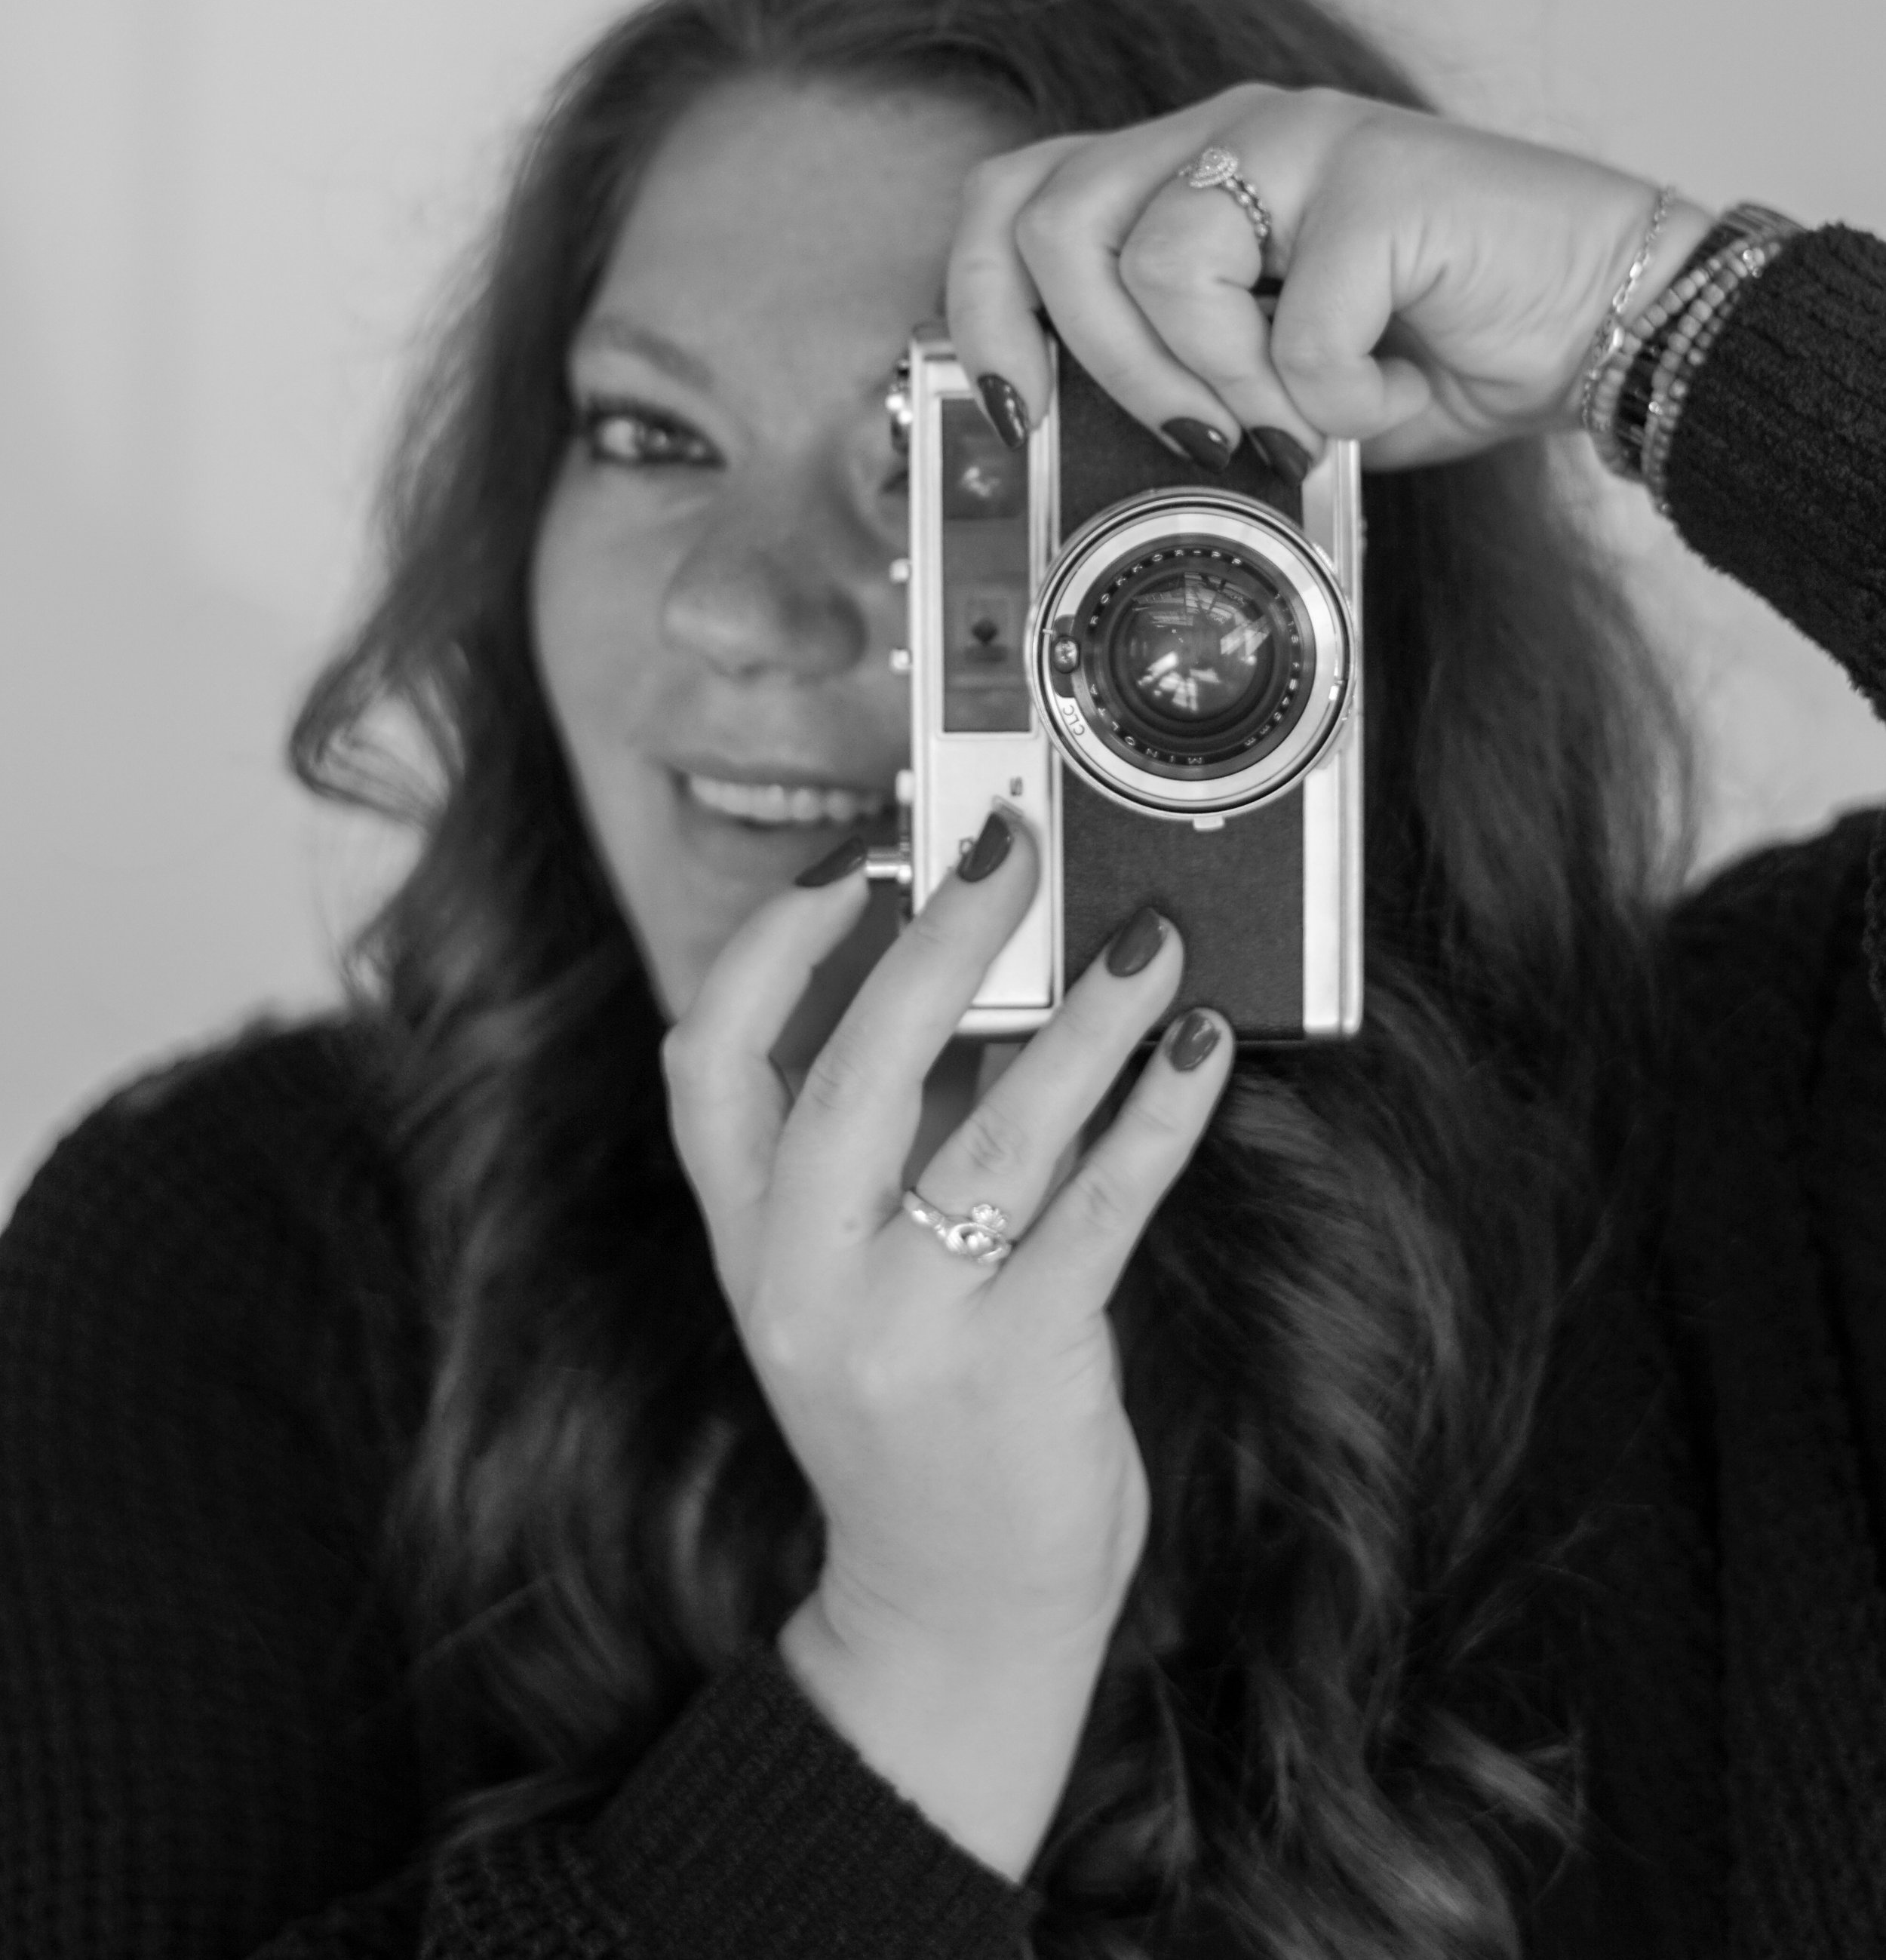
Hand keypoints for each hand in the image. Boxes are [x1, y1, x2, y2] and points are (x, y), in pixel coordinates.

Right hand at [662, 810, 1231, 1874]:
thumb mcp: (854, 1279)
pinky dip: (1156, 1117)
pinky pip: (1099, 1211)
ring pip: (993, 1140)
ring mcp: (907, 1336)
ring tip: (1147, 937)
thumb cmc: (916, 1409)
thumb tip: (989, 975)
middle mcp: (804, 1284)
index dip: (770, 949)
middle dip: (932, 950)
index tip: (850, 862)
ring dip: (1078, 1022)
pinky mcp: (1021, 1370)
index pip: (706, 1067)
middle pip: (848, 1080)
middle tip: (1006, 851)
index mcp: (751, 1244)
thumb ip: (891, 1143)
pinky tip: (1199, 1050)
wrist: (952, 1607)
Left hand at [946, 83, 1712, 471]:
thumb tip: (1083, 447)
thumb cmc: (1442, 347)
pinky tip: (1392, 388)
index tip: (1013, 411)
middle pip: (1050, 220)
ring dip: (1216, 380)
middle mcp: (1230, 131)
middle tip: (1182, 430)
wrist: (1605, 322)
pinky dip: (1338, 399)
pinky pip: (1295, 327)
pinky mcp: (1380, 173)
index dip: (978, 307)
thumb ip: (1183, 382)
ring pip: (1157, 263)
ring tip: (1297, 415)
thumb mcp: (1276, 383)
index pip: (1016, 197)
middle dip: (1092, 359)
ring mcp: (1305, 137)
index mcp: (1187, 168)